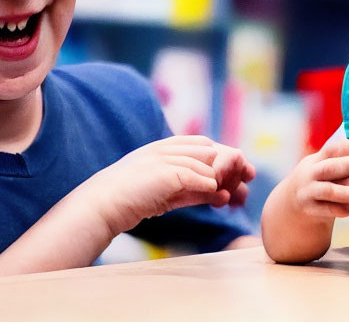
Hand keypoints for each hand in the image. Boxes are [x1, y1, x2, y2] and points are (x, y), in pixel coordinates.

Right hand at [86, 135, 254, 236]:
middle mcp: (164, 148)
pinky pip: (199, 177)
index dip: (220, 158)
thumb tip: (221, 193)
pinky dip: (210, 188)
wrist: (104, 203)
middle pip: (208, 149)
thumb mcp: (165, 191)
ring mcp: (165, 158)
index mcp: (161, 147)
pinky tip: (218, 199)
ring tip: (231, 196)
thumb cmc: (129, 198)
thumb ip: (191, 188)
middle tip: (244, 183)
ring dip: (222, 180)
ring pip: (207, 164)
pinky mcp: (167, 173)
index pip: (201, 144)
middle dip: (229, 164)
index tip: (234, 178)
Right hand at [283, 139, 348, 220]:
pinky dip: (344, 210)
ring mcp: (308, 190)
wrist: (292, 202)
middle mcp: (310, 172)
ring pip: (331, 191)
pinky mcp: (308, 209)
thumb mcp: (328, 166)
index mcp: (318, 158)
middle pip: (333, 166)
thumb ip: (348, 162)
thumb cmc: (322, 182)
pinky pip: (328, 210)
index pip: (339, 148)